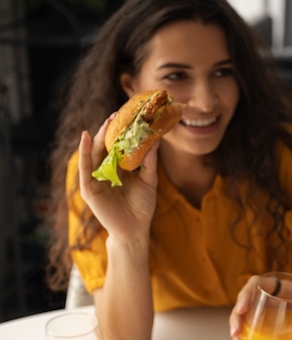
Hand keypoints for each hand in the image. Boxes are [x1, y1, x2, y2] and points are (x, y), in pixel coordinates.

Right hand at [78, 116, 158, 241]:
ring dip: (99, 137)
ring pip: (95, 153)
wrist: (136, 229)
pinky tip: (87, 138)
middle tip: (117, 113)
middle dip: (110, 130)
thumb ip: (149, 161)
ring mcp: (96, 179)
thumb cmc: (142, 206)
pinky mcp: (89, 188)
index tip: (129, 115)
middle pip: (106, 146)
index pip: (118, 146)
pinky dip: (84, 153)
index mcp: (120, 168)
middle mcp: (106, 171)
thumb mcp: (149, 180)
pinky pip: (85, 168)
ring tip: (106, 122)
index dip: (122, 131)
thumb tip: (156, 139)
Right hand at [229, 274, 291, 339]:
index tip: (243, 308)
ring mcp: (269, 311)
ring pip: (246, 312)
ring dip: (237, 323)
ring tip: (236, 337)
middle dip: (237, 312)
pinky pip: (251, 326)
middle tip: (236, 331)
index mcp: (286, 290)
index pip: (259, 283)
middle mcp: (274, 298)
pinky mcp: (267, 325)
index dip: (247, 292)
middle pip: (248, 298)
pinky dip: (244, 332)